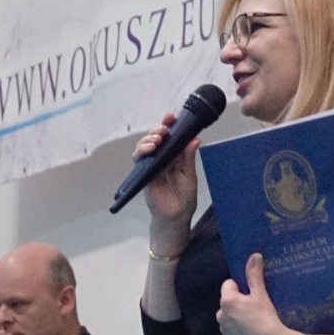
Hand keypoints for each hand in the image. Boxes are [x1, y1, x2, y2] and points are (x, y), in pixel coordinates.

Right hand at [137, 112, 198, 250]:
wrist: (176, 217)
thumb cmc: (184, 198)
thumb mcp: (189, 175)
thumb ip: (189, 157)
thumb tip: (195, 138)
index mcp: (174, 157)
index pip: (170, 137)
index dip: (169, 125)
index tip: (171, 117)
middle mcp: (161, 159)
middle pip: (155, 138)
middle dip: (157, 130)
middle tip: (164, 128)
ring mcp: (151, 165)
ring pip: (144, 146)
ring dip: (149, 139)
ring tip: (158, 139)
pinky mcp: (143, 174)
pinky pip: (138, 159)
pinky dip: (141, 151)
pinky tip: (149, 148)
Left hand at [217, 255, 299, 334]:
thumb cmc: (265, 317)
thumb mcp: (261, 294)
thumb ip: (255, 274)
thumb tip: (254, 255)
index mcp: (227, 300)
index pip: (228, 284)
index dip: (241, 287)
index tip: (252, 293)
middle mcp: (220, 315)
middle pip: (228, 302)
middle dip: (239, 302)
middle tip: (256, 307)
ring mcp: (224, 331)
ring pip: (230, 317)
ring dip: (238, 317)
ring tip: (256, 321)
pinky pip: (234, 332)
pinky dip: (241, 331)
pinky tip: (254, 333)